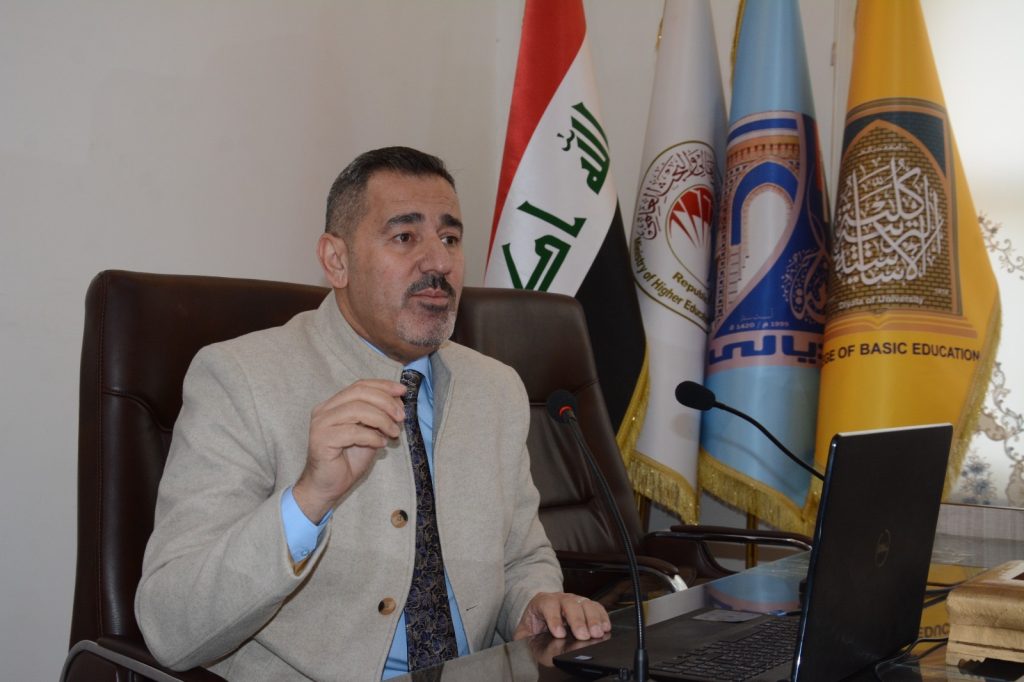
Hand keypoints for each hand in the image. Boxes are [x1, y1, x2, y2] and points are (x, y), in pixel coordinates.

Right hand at [293, 379, 405, 521]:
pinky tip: (381, 444)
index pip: (360, 385)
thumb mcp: (370, 433)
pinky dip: (372, 436)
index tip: (403, 391)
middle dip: (385, 402)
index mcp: (334, 404)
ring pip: (357, 410)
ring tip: (394, 433)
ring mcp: (321, 424)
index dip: (383, 386)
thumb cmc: (348, 460)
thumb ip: (380, 417)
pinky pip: (353, 432)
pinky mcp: (321, 439)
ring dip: (382, 419)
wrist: (328, 487)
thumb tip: (399, 403)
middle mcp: (324, 410)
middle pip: (359, 393)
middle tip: (402, 416)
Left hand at [513, 592, 610, 641]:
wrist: (538, 614)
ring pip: (585, 604)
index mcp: (542, 602)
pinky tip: (605, 627)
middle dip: (577, 621)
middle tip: (583, 635)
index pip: (548, 606)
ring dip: (593, 619)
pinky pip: (596, 607)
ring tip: (597, 633)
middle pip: (570, 604)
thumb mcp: (524, 632)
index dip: (554, 619)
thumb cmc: (533, 624)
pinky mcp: (585, 604)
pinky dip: (602, 617)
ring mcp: (574, 599)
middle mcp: (559, 598)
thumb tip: (528, 647)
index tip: (559, 634)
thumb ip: (525, 638)